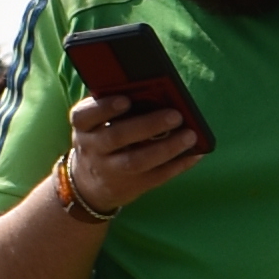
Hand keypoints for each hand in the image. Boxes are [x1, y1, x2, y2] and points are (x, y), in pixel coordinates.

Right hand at [59, 91, 208, 217]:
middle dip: (147, 125)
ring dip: (166, 148)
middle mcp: (93, 148)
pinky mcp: (131, 186)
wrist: (89, 183)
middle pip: (117, 137)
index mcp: (83, 126)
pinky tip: (195, 154)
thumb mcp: (97, 123)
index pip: (84, 116)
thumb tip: (158, 91)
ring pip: (137, 161)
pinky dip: (178, 165)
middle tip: (175, 115)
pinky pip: (156, 177)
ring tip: (190, 135)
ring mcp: (111, 170)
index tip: (125, 100)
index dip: (104, 108)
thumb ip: (116, 107)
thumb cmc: (102, 137)